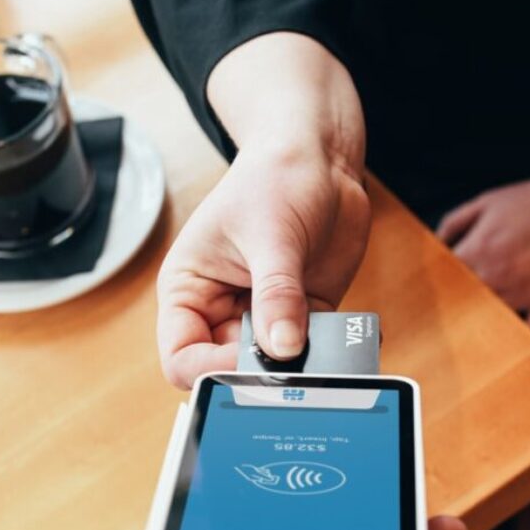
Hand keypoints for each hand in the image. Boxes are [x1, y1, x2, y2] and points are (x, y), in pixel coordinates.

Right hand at [157, 143, 368, 386]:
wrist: (320, 158)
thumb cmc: (275, 178)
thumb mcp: (271, 235)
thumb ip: (277, 295)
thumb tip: (284, 350)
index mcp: (189, 291)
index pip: (181, 357)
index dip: (210, 370)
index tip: (250, 362)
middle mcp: (220, 309)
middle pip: (229, 369)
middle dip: (261, 372)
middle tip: (295, 360)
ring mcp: (264, 315)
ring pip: (275, 367)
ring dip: (300, 365)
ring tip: (324, 345)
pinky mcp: (303, 315)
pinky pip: (313, 351)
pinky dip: (331, 353)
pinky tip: (347, 338)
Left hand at [437, 148, 529, 333]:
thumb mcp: (489, 200)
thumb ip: (455, 222)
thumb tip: (435, 244)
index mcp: (481, 248)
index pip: (444, 279)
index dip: (436, 287)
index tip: (430, 295)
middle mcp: (501, 274)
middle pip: (465, 304)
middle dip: (456, 308)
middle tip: (446, 318)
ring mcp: (528, 291)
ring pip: (493, 319)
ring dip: (484, 321)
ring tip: (474, 329)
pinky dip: (520, 338)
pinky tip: (510, 339)